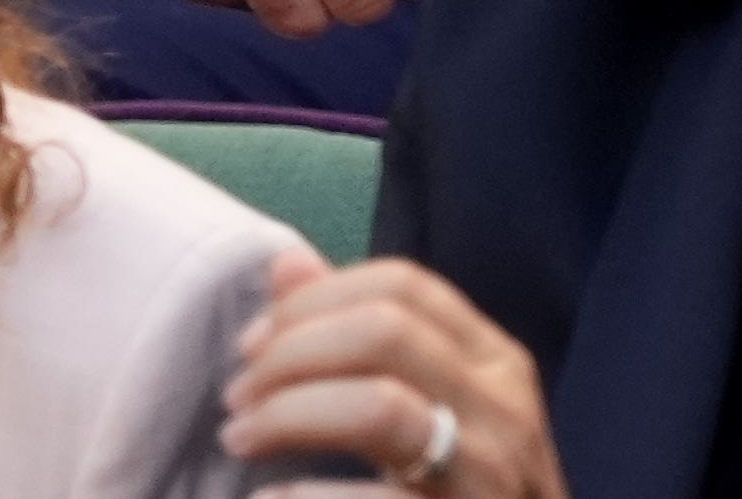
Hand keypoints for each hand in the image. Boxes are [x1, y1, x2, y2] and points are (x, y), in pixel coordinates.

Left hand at [224, 247, 566, 498]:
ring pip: (380, 406)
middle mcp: (502, 406)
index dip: (312, 300)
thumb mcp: (428, 407)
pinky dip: (306, 497)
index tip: (251, 342)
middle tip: (239, 398)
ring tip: (241, 440)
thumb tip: (285, 266)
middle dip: (291, 353)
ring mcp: (489, 473)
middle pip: (384, 331)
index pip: (402, 284)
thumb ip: (358, 335)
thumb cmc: (462, 492)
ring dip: (289, 415)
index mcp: (494, 360)